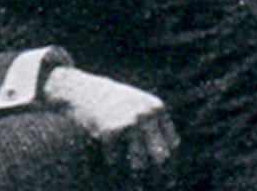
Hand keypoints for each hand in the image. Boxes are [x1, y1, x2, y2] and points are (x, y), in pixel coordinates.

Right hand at [44, 66, 178, 180]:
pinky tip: (104, 142)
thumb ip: (155, 124)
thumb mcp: (140, 105)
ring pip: (139, 164)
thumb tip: (165, 157)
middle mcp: (147, 115)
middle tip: (141, 163)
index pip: (172, 143)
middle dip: (153, 164)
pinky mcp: (110, 132)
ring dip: (131, 164)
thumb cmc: (114, 102)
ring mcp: (129, 123)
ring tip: (124, 154)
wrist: (84, 91)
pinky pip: (114, 160)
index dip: (164, 153)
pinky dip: (109, 157)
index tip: (152, 155)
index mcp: (157, 108)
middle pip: (161, 155)